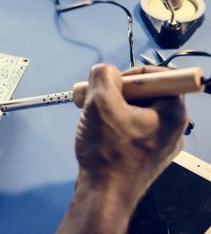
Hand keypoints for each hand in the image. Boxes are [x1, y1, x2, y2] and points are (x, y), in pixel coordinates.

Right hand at [58, 64, 186, 233]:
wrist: (103, 195)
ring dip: (112, 108)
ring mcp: (159, 144)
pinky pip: (131, 129)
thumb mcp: (100, 102)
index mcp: (172, 113)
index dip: (132, 73)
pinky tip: (98, 133)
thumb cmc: (107, 152)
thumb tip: (105, 71)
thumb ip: (103, 76)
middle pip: (146, 93)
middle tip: (98, 99)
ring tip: (94, 117)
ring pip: (135, 111)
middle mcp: (172, 129)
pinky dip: (113, 125)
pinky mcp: (144, 155)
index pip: (161, 76)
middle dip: (117, 91)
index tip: (112, 83)